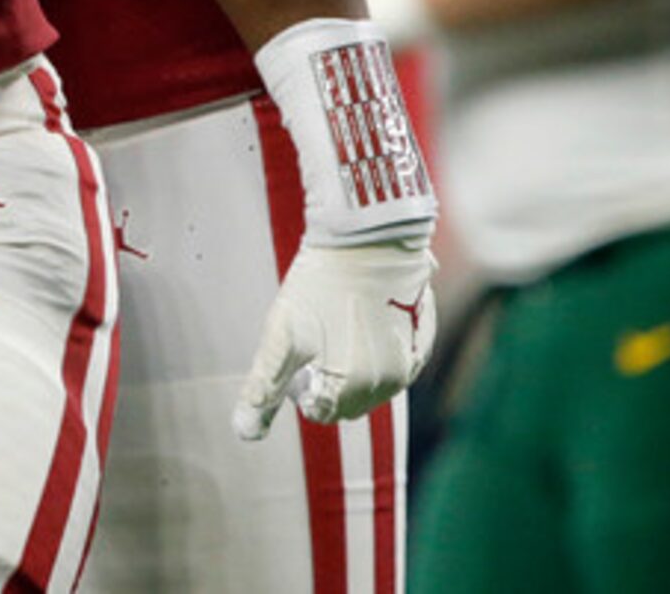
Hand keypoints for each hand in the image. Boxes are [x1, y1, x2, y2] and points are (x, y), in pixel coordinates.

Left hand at [234, 236, 437, 437]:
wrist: (364, 237)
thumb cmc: (316, 284)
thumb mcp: (280, 336)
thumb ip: (263, 389)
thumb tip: (244, 434)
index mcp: (354, 388)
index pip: (320, 413)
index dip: (300, 385)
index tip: (297, 351)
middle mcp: (391, 383)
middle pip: (349, 403)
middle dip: (328, 381)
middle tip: (315, 337)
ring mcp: (413, 361)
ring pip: (374, 385)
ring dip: (353, 368)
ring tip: (337, 324)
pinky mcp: (425, 339)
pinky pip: (398, 362)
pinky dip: (379, 351)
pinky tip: (362, 317)